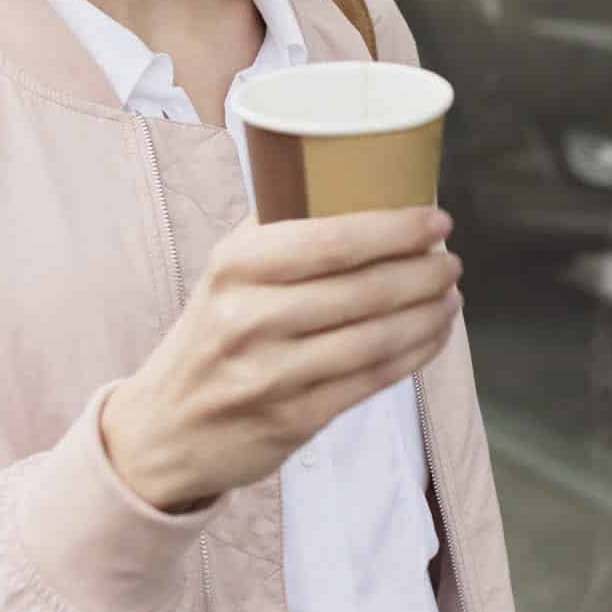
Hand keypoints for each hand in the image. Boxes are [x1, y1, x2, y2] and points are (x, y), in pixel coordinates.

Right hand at [100, 206, 461, 511]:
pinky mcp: (295, 420)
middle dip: (424, 271)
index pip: (332, 239)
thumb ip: (276, 231)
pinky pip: (373, 380)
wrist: (162, 432)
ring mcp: (273, 375)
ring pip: (377, 336)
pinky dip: (415, 354)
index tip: (435, 219)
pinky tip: (434, 335)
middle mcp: (249, 318)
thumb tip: (353, 179)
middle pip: (364, 289)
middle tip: (450, 260)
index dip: (396, 228)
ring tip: (450, 294)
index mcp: (235, 267)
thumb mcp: (223, 275)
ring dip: (428, 313)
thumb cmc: (209, 337)